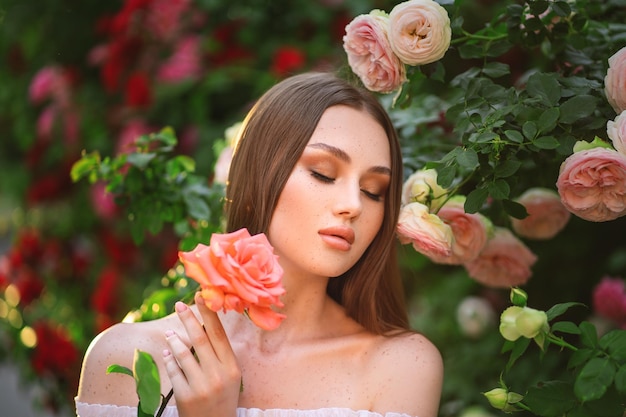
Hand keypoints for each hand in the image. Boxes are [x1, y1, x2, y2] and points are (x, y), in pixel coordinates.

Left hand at [163, 292, 240, 416]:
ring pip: (183, 353)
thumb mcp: (230, 376)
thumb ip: (219, 355)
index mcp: (232, 367)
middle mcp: (218, 375)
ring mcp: (201, 386)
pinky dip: (168, 360)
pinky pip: (173, 371)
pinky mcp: (185, 397)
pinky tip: (166, 354)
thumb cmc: (223, 398)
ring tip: (169, 334)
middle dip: (188, 319)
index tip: (201, 296)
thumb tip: (201, 328)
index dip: (209, 314)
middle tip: (179, 305)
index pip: (219, 334)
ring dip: (174, 340)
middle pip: (200, 339)